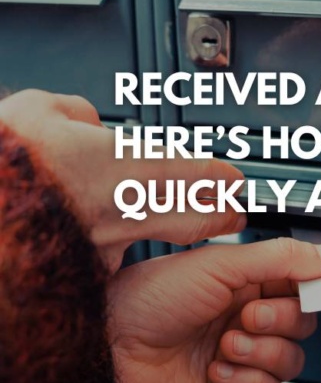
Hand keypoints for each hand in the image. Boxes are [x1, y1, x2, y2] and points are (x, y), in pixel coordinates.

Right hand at [0, 89, 244, 271]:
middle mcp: (128, 210)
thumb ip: (71, 113)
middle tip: (236, 213)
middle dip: (224, 216)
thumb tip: (81, 118)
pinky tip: (126, 245)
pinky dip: (125, 250)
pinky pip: (117, 259)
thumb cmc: (2, 167)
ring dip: (186, 232)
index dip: (225, 177)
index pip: (202, 174)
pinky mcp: (85, 269)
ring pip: (164, 240)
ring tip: (199, 227)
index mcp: (127, 166)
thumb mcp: (37, 113)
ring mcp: (109, 244)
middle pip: (199, 218)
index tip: (234, 178)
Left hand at [108, 238, 320, 382]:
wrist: (109, 351)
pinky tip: (218, 370)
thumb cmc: (147, 301)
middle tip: (248, 314)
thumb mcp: (219, 266)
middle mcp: (248, 320)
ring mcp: (242, 359)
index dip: (320, 289)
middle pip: (304, 325)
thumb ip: (281, 259)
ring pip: (292, 362)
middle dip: (280, 320)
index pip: (303, 287)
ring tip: (227, 344)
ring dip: (261, 352)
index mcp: (248, 284)